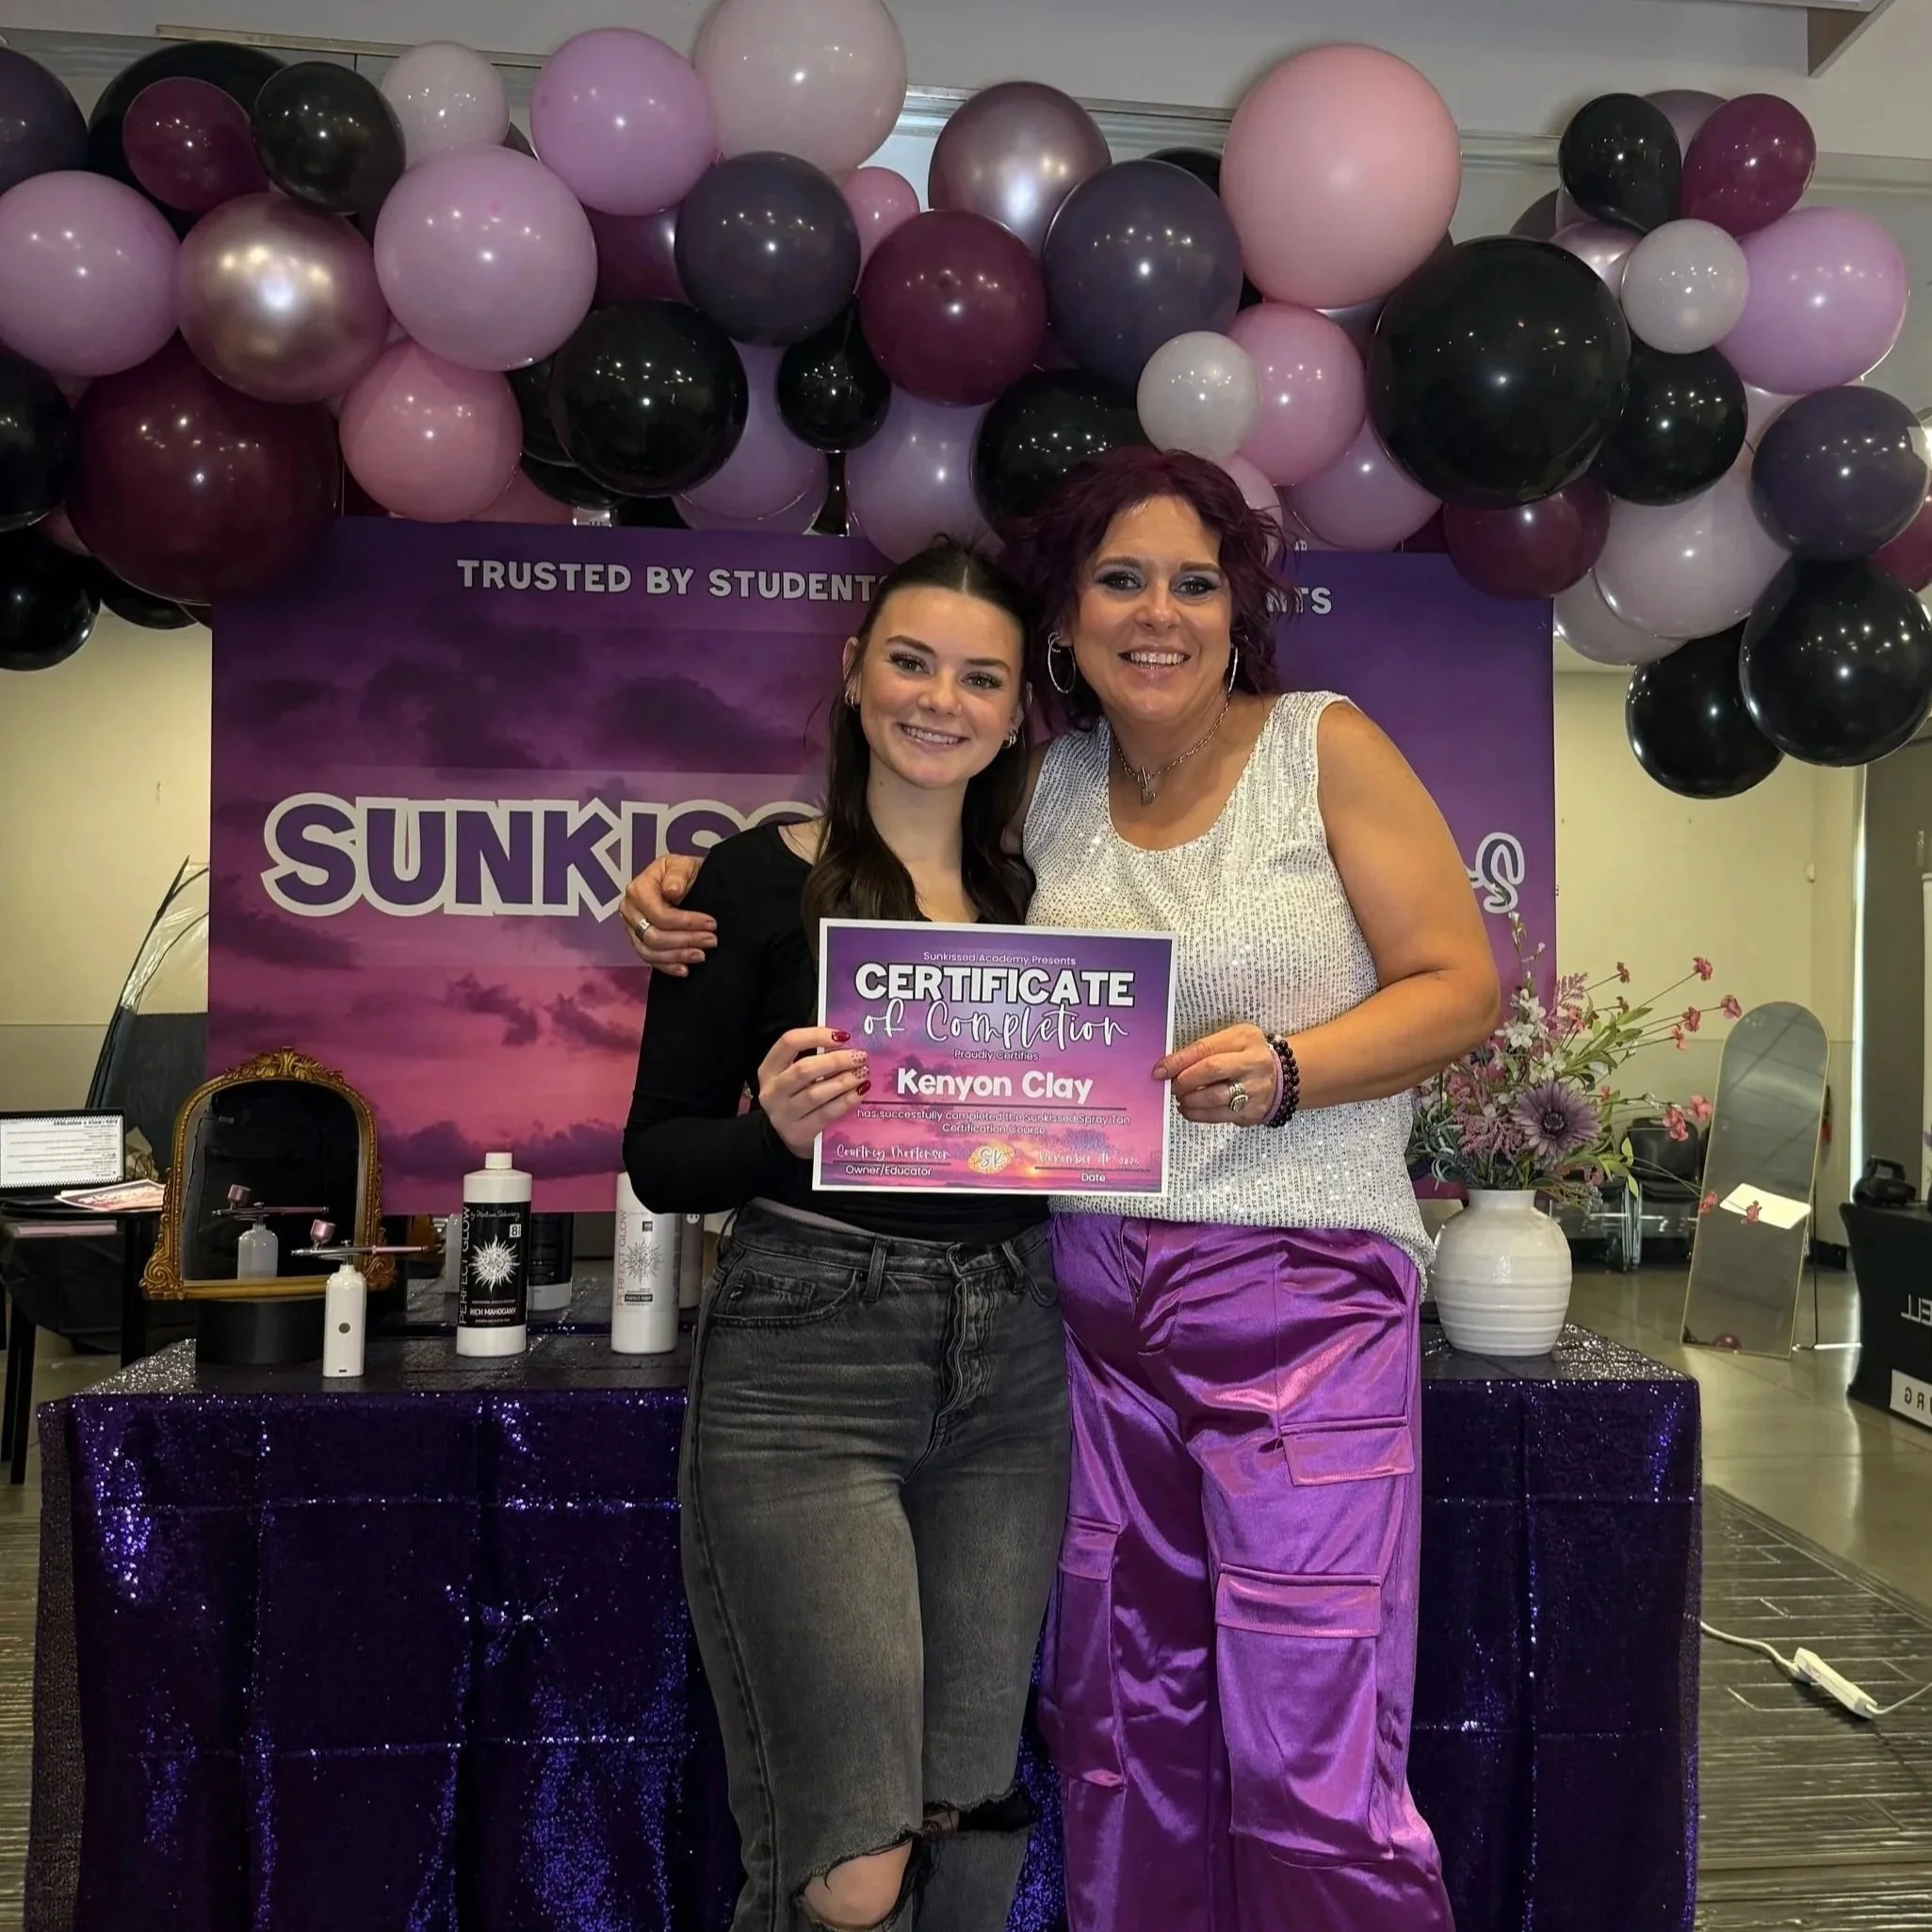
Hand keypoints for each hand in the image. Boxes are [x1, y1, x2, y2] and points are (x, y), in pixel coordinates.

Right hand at [622, 855, 714, 973]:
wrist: (682, 880)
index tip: (711, 924)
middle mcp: (629, 910)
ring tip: (702, 955)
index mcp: (638, 889)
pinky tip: (684, 970)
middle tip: (712, 941)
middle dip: (685, 941)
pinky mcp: (637, 940)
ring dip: (678, 956)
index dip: (686, 923)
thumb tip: (672, 891)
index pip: (660, 915)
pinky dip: (667, 966)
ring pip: (650, 952)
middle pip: (654, 936)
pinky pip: (648, 959)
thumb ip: (677, 874)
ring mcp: (631, 928)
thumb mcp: (683, 864)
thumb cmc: (683, 872)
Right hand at [757, 1027, 870, 1157]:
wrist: (784, 1138)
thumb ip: (814, 1058)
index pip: (789, 1042)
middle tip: (860, 1056)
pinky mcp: (799, 1133)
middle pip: (803, 1069)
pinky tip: (860, 1092)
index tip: (843, 1036)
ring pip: (815, 1093)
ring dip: (843, 1081)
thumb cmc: (796, 1098)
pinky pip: (826, 1114)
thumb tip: (849, 1043)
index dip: (817, 1035)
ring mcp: (783, 1114)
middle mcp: (772, 1091)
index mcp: (769, 1069)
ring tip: (862, 1073)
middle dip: (836, 1060)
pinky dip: (846, 1101)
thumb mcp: (793, 1076)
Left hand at [1153, 1025, 1281, 1127]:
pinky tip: (1190, 1109)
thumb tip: (1169, 1067)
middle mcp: (1253, 1063)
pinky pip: (1221, 1116)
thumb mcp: (1231, 1041)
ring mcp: (1256, 1089)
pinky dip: (1199, 1115)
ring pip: (1215, 1098)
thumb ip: (1204, 1050)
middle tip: (1171, 1087)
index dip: (1178, 1061)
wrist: (1283, 1076)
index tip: (1160, 1071)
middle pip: (1211, 1071)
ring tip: (1180, 1099)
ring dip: (1190, 1101)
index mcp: (1245, 1039)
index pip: (1205, 1049)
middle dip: (1184, 1081)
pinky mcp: (1254, 1111)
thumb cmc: (1247, 1056)